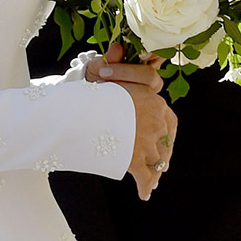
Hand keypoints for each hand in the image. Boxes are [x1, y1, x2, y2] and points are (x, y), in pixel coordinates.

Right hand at [86, 43, 175, 200]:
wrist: (75, 113)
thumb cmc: (84, 91)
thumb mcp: (99, 75)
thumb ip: (113, 64)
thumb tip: (118, 45)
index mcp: (150, 97)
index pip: (165, 113)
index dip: (162, 126)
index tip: (161, 132)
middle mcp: (155, 119)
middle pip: (166, 137)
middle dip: (163, 149)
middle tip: (162, 161)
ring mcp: (147, 140)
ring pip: (158, 158)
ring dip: (157, 168)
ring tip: (155, 177)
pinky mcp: (135, 160)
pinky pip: (146, 176)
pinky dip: (147, 186)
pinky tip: (145, 194)